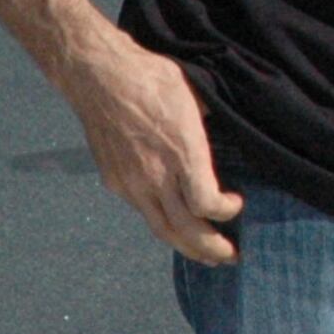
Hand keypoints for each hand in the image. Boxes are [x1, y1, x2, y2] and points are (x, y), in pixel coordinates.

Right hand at [57, 33, 243, 264]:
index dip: (226, 212)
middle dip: (212, 248)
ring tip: (208, 257)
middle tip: (232, 256)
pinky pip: (144, 212)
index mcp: (182, 152)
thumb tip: (216, 130)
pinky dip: (164, 225)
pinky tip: (176, 227)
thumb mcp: (193, 96)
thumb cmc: (149, 78)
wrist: (98, 76)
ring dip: (188, 247)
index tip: (236, 202)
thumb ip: (208, 124)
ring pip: (163, 229)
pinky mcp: (116, 181)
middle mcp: (156, 175)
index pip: (206, 204)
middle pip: (187, 228)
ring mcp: (132, 182)